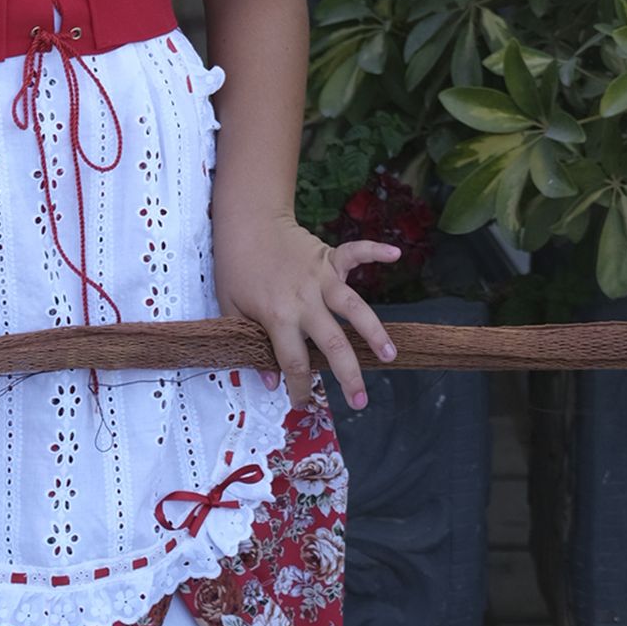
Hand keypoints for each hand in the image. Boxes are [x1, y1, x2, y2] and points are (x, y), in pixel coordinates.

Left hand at [217, 220, 400, 410]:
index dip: (300, 388)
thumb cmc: (236, 267)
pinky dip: (375, 251)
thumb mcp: (230, 308)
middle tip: (360, 401)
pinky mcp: (329, 257)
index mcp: (278, 315)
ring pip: (354, 308)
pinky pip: (356, 253)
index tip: (303, 402)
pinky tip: (395, 255)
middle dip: (349, 375)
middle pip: (333, 343)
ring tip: (390, 355)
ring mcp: (320, 277)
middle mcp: (304, 300)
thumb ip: (249, 343)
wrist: (245, 223)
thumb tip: (270, 381)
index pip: (294, 362)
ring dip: (374, 332)